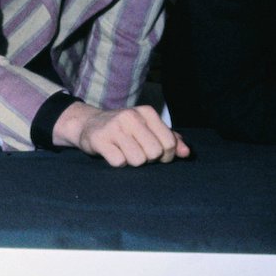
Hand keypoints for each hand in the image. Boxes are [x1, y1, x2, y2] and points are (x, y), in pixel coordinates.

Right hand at [53, 102, 190, 166]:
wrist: (89, 124)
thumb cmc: (125, 130)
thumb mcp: (148, 129)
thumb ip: (171, 140)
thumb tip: (186, 153)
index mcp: (147, 112)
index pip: (169, 143)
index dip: (165, 156)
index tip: (155, 153)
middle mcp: (131, 116)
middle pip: (154, 153)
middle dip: (148, 159)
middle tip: (137, 152)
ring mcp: (114, 127)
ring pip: (138, 160)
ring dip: (132, 162)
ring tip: (124, 152)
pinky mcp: (100, 139)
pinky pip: (119, 162)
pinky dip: (118, 163)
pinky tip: (113, 152)